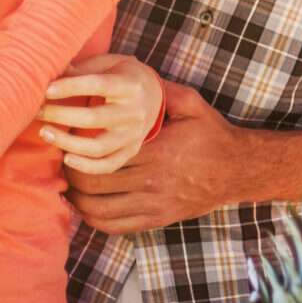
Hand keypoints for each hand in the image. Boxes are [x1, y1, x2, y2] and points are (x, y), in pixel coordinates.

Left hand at [37, 55, 162, 174]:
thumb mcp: (108, 64)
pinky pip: (107, 165)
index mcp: (130, 85)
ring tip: (44, 132)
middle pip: (94, 118)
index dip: (71, 87)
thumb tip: (49, 71)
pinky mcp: (131, 150)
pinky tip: (66, 157)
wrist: (154, 94)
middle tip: (37, 110)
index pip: (99, 85)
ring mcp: (134, 135)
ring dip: (66, 143)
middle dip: (61, 115)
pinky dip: (85, 166)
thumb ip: (82, 69)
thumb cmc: (122, 75)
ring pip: (98, 147)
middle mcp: (135, 112)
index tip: (47, 89)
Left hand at [66, 81, 246, 233]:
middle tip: (63, 159)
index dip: (76, 148)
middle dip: (70, 173)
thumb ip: (162, 90)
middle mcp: (151, 182)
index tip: (68, 138)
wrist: (238, 170)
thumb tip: (132, 76)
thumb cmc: (212, 134)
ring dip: (76, 198)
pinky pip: (114, 226)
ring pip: (98, 210)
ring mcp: (153, 205)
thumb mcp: (191, 104)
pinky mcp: (156, 220)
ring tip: (68, 183)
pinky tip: (85, 205)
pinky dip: (93, 219)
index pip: (100, 155)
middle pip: (92, 184)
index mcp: (155, 151)